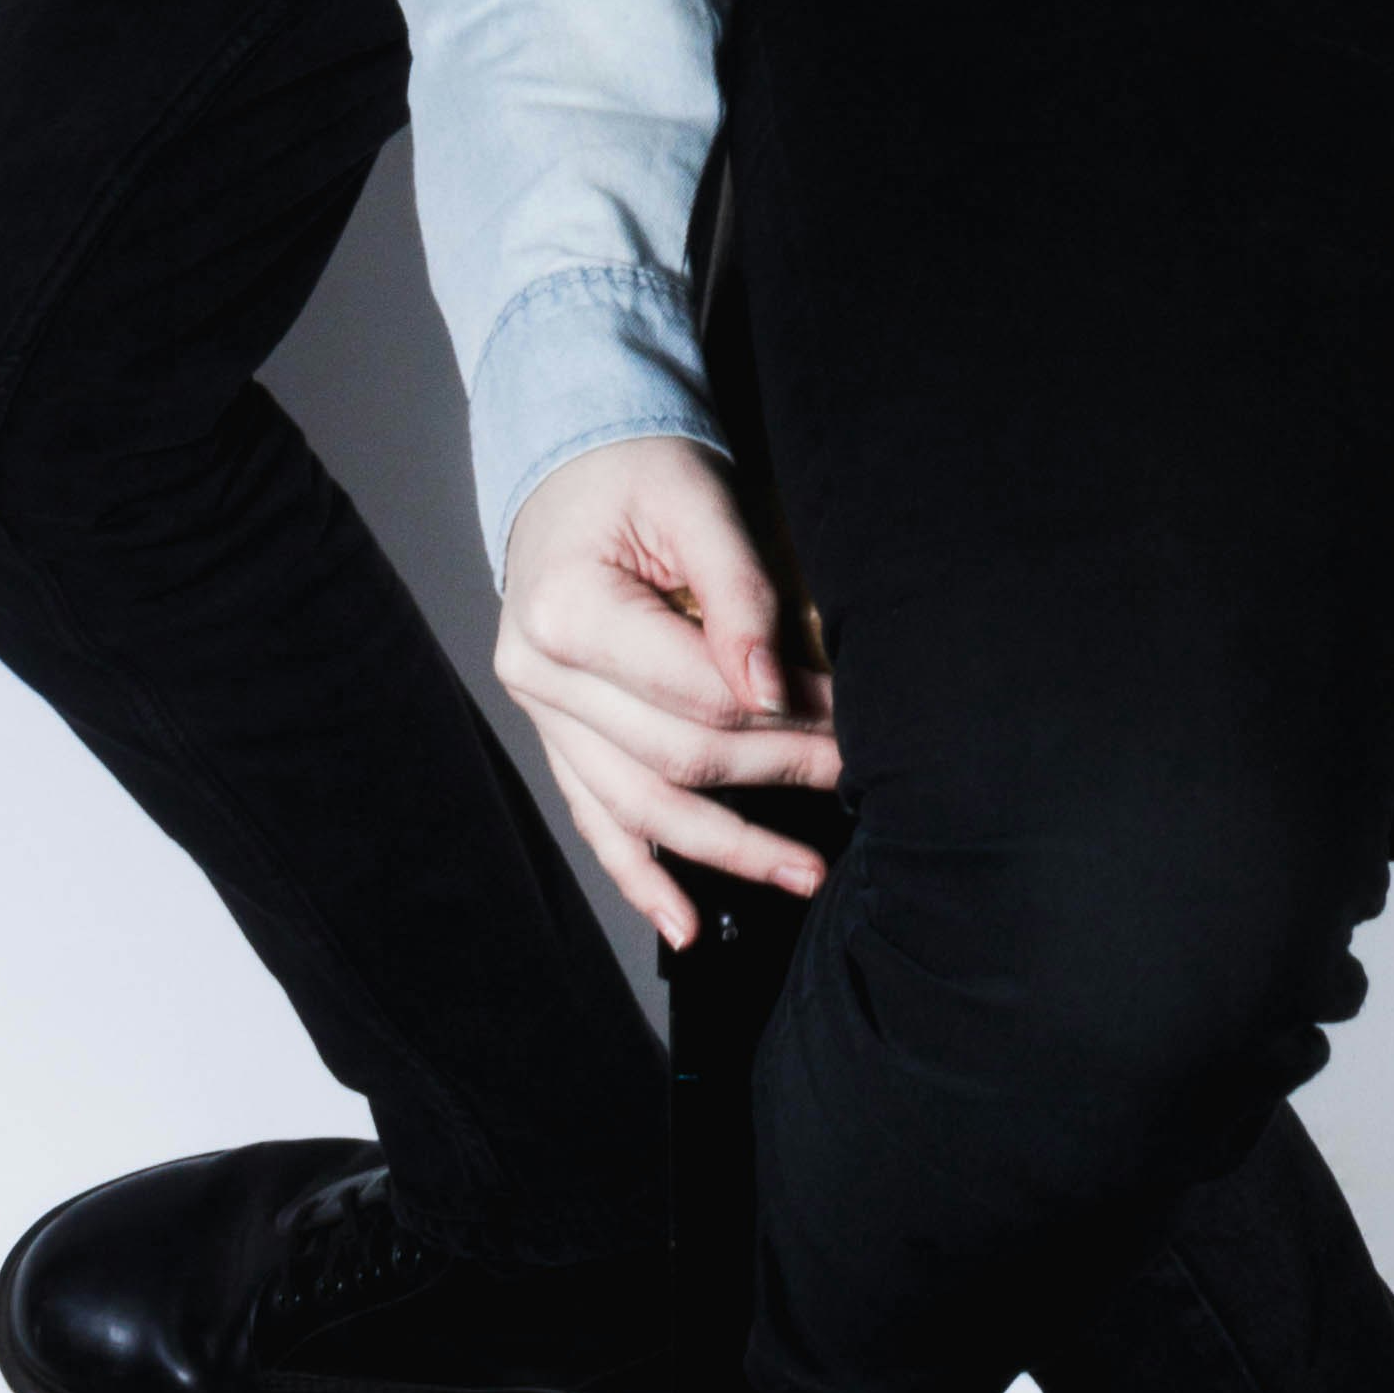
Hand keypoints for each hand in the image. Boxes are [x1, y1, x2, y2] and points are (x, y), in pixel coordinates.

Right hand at [494, 435, 842, 949]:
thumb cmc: (638, 472)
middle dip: (776, 768)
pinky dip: (640, 876)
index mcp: (565, 613)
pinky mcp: (557, 737)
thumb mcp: (695, 501)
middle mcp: (538, 677)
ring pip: (641, 806)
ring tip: (804, 874)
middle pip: (677, 752)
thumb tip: (773, 689)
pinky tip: (684, 925)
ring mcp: (541, 716)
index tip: (850, 711)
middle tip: (855, 770)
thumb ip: (737, 592)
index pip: (695, 691)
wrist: (572, 467)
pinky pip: (597, 820)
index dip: (782, 710)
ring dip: (727, 847)